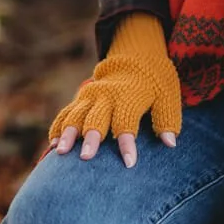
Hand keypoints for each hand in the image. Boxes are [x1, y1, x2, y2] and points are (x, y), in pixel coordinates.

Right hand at [47, 13, 181, 165]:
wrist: (136, 59)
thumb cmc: (155, 83)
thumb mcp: (168, 95)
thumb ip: (167, 118)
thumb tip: (170, 143)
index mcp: (129, 95)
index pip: (127, 122)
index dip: (128, 143)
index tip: (129, 163)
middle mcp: (107, 95)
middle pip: (96, 119)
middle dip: (91, 138)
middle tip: (86, 158)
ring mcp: (91, 96)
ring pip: (76, 115)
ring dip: (68, 134)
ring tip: (61, 153)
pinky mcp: (81, 98)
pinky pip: (66, 113)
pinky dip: (59, 128)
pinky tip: (54, 144)